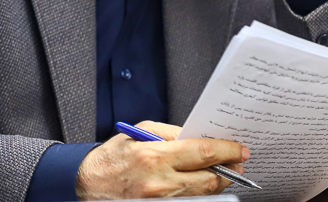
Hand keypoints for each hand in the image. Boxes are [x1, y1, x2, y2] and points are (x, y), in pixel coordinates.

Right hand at [75, 121, 248, 199]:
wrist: (86, 184)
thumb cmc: (114, 157)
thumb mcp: (142, 132)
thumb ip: (174, 133)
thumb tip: (201, 136)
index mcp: (156, 157)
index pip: (203, 153)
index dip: (227, 151)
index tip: (241, 149)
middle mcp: (160, 183)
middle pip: (209, 180)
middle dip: (229, 171)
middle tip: (239, 163)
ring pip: (202, 195)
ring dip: (218, 184)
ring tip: (225, 174)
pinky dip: (201, 195)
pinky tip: (205, 185)